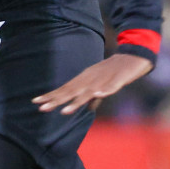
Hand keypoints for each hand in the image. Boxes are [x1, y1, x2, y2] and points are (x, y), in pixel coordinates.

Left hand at [33, 54, 152, 114]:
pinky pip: (111, 87)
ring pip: (89, 92)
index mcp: (85, 80)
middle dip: (57, 100)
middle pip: (72, 91)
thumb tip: (89, 108)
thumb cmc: (115, 72)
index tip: (36, 102)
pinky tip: (98, 96)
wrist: (133, 57)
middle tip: (41, 108)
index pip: (65, 89)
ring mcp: (104, 79)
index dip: (52, 96)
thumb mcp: (102, 85)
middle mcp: (91, 79)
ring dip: (77, 101)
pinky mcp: (118, 79)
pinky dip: (105, 91)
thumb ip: (95, 98)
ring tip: (65, 111)